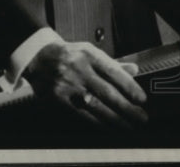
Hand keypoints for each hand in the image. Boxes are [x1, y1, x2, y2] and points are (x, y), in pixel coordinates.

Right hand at [23, 40, 147, 128]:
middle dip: (127, 108)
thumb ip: (111, 63)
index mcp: (88, 54)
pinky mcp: (59, 98)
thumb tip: (134, 70)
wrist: (36, 58)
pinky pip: (82, 113)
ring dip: (116, 119)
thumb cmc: (67, 55)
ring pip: (96, 105)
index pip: (113, 71)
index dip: (130, 87)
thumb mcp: (89, 52)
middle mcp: (78, 68)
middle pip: (107, 91)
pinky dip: (98, 123)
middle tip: (142, 118)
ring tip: (130, 127)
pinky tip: (110, 128)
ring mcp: (67, 84)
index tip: (142, 99)